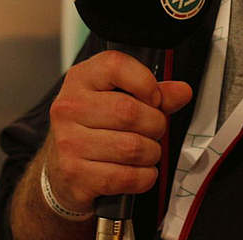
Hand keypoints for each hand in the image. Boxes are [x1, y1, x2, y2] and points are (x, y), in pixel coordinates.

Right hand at [41, 50, 192, 213]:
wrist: (61, 169)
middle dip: (155, 125)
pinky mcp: (75, 174)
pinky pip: (127, 177)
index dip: (145, 82)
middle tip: (154, 130)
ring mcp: (69, 142)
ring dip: (151, 153)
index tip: (154, 98)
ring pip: (133, 147)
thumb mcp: (118, 99)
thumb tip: (182, 91)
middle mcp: (69, 107)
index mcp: (81, 79)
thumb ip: (153, 94)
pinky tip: (138, 171)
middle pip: (130, 112)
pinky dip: (144, 177)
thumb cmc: (93, 128)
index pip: (116, 66)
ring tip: (145, 151)